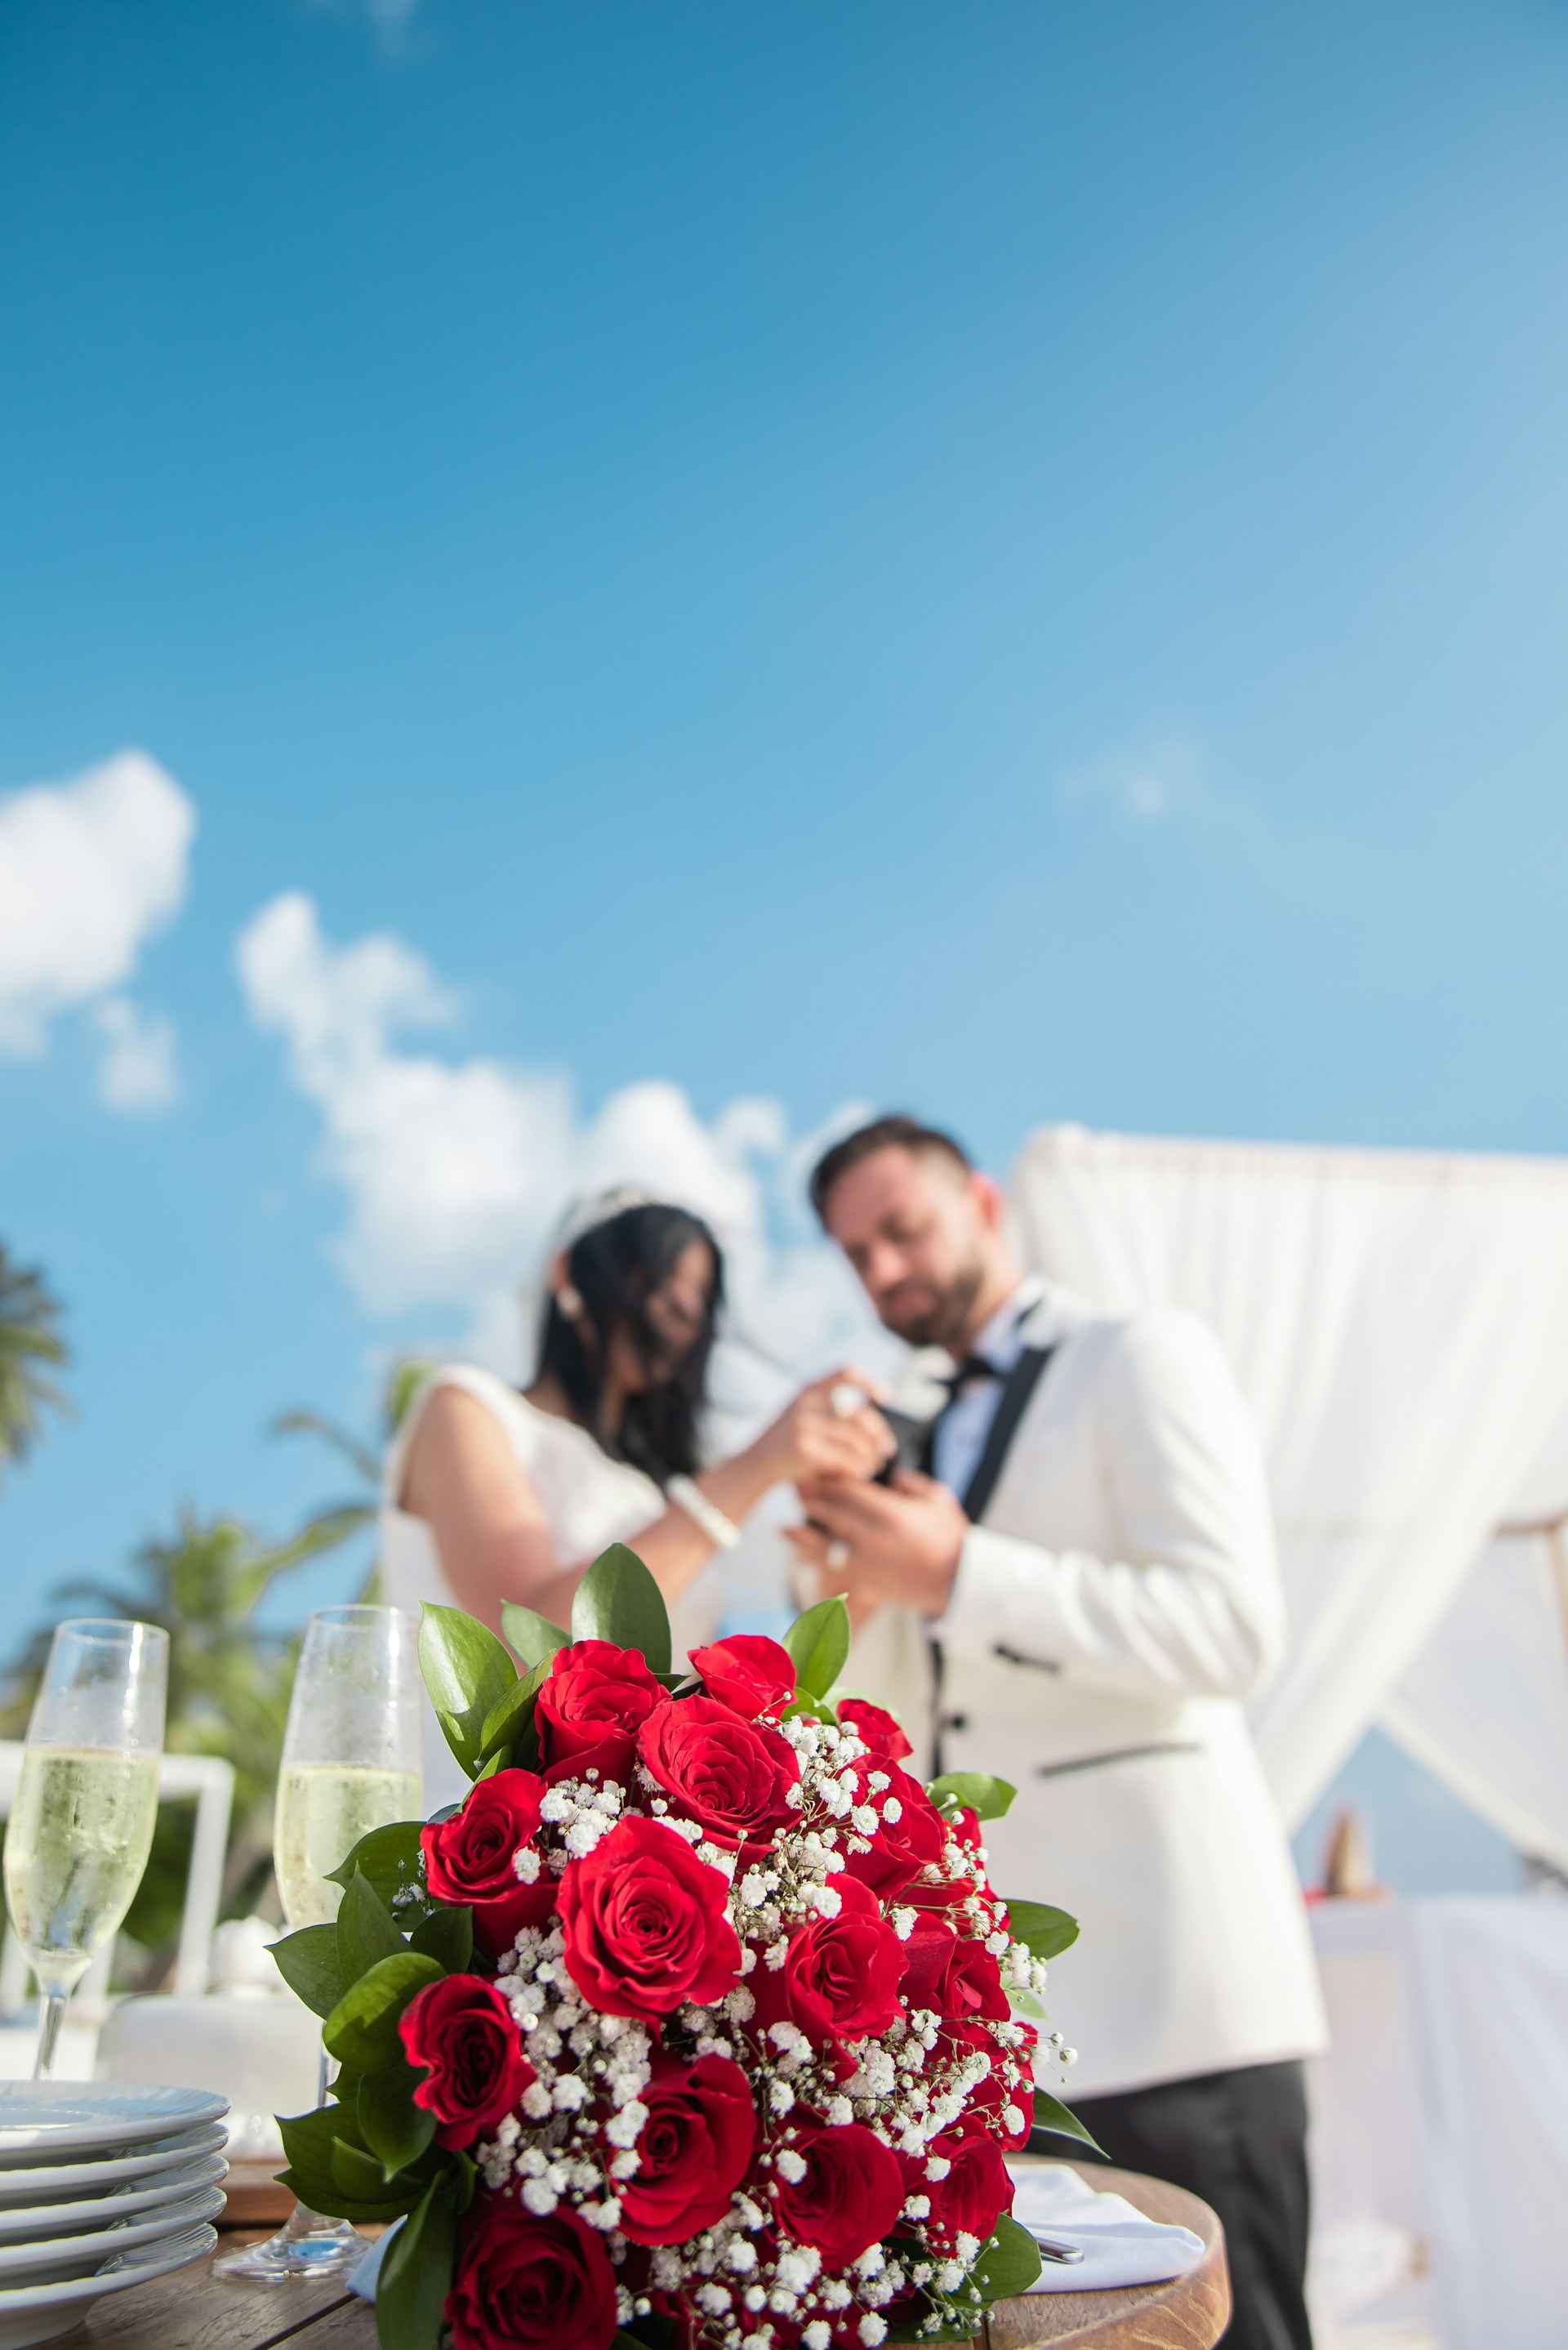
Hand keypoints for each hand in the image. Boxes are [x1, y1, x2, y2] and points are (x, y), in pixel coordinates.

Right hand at [745, 1368, 895, 1490]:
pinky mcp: (804, 1449)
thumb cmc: (785, 1442)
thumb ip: (828, 1408)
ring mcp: (804, 1425)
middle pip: (860, 1414)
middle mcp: (806, 1403)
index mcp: (808, 1389)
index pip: (845, 1373)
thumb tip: (872, 1417)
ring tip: (874, 1465)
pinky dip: (858, 1467)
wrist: (754, 1465)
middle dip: (879, 1433)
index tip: (886, 1398)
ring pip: (856, 1440)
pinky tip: (861, 1473)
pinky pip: (844, 1459)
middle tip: (886, 1448)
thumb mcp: (800, 1413)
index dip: (869, 1383)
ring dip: (871, 1455)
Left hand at [783, 1470, 968, 1618]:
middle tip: (794, 1488)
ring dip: (803, 1535)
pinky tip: (802, 1560)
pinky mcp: (868, 1581)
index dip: (829, 1477)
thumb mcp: (936, 1499)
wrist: (960, 1582)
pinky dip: (815, 1563)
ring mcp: (868, 1562)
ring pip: (824, 1546)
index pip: (848, 1489)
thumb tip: (889, 1477)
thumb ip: (910, 1483)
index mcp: (890, 1512)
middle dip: (810, 1499)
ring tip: (784, 1529)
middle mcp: (872, 1536)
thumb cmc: (951, 1537)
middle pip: (830, 1513)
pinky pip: (833, 1571)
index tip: (816, 1469)